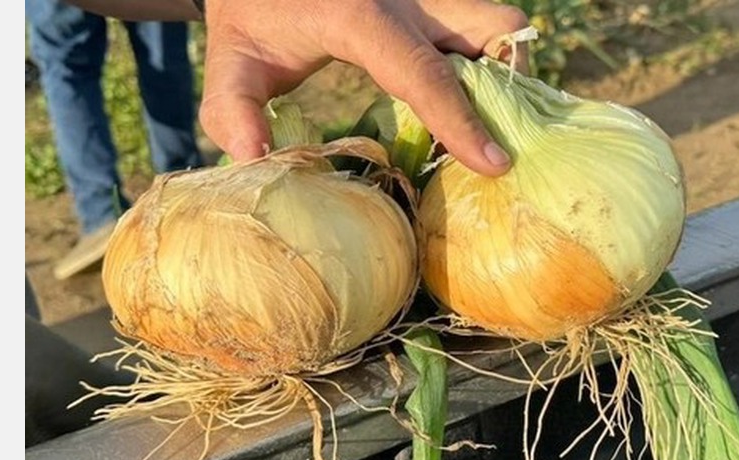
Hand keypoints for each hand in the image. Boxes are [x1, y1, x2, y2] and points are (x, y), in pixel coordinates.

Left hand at [200, 0, 527, 175]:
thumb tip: (253, 156)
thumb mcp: (230, 57)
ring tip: (481, 121)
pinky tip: (462, 101)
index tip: (494, 165)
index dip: (462, 122)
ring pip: (499, 23)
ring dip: (504, 72)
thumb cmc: (252, 10)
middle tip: (495, 135)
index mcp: (361, 16)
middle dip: (509, 83)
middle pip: (495, 27)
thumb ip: (231, 109)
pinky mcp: (433, 2)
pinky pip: (482, 29)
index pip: (425, 73)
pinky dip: (487, 65)